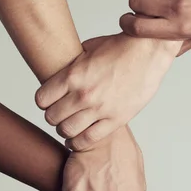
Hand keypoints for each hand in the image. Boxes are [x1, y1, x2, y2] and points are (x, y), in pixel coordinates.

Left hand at [35, 34, 179, 149]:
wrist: (148, 52)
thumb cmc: (120, 48)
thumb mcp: (88, 50)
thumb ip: (72, 65)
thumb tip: (60, 71)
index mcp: (73, 76)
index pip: (41, 100)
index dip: (45, 102)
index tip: (51, 102)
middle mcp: (84, 94)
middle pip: (52, 118)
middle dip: (54, 117)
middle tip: (62, 116)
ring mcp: (100, 109)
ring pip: (68, 131)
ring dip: (66, 130)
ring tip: (71, 127)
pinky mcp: (116, 119)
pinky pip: (89, 139)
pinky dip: (80, 142)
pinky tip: (81, 137)